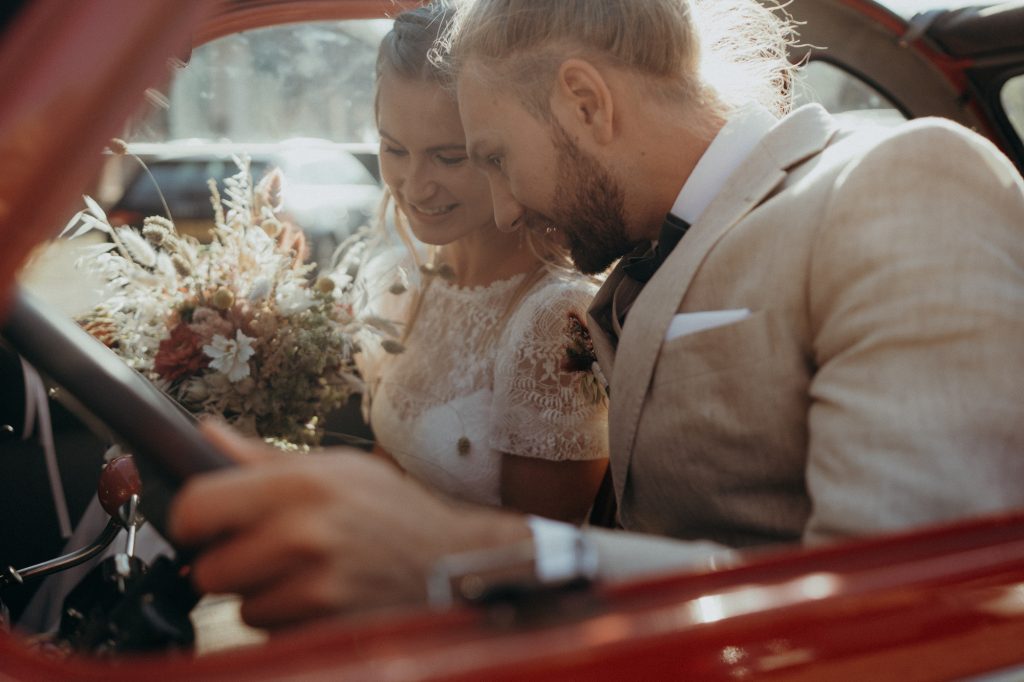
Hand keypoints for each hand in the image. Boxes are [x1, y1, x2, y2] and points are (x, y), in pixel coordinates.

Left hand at [169, 422, 529, 628]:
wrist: (451, 563)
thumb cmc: (395, 512)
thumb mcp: (336, 468)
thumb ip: (263, 460)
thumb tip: (206, 436)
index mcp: (298, 485)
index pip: (194, 509)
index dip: (193, 520)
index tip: (207, 525)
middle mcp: (301, 534)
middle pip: (208, 570)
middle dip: (231, 565)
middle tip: (266, 552)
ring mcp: (313, 586)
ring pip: (242, 608)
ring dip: (264, 597)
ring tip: (305, 575)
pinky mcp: (324, 626)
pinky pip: (274, 632)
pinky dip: (289, 622)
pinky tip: (321, 598)